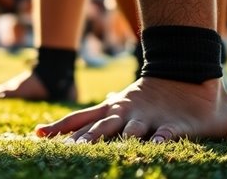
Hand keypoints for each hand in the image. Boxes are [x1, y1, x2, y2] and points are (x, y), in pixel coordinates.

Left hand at [35, 77, 226, 142]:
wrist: (187, 76)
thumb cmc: (155, 94)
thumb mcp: (127, 101)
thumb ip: (108, 109)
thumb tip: (93, 109)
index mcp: (114, 108)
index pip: (82, 118)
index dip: (61, 126)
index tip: (38, 134)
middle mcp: (126, 113)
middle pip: (100, 128)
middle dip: (84, 139)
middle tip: (66, 150)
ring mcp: (148, 118)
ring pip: (130, 131)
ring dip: (118, 139)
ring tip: (104, 149)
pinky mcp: (173, 125)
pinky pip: (165, 134)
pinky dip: (160, 139)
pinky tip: (155, 145)